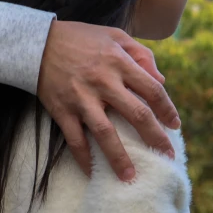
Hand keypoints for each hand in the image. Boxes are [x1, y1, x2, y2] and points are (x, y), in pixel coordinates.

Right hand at [36, 21, 181, 180]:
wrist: (37, 43)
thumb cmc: (81, 38)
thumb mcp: (116, 36)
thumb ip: (141, 54)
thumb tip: (161, 80)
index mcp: (119, 62)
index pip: (152, 89)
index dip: (167, 109)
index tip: (175, 125)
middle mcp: (103, 81)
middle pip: (136, 114)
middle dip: (155, 137)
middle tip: (167, 155)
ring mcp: (81, 98)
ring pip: (105, 133)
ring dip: (119, 157)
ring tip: (131, 177)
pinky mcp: (62, 110)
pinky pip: (74, 140)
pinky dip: (83, 158)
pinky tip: (92, 173)